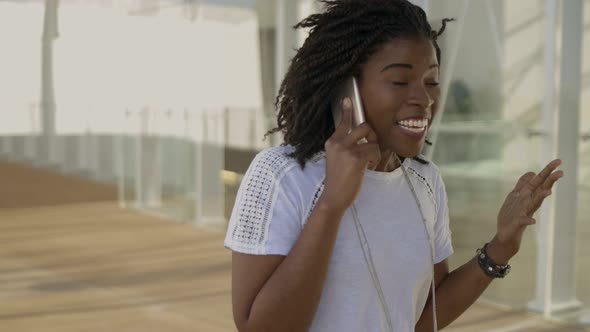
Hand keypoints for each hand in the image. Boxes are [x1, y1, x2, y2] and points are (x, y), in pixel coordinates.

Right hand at [319, 98, 380, 212]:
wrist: (333, 197)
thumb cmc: (338, 180)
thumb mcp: (336, 159)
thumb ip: (345, 147)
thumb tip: (362, 138)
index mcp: (332, 142)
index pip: (342, 123)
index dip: (347, 111)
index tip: (347, 100)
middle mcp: (337, 143)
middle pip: (363, 127)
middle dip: (372, 136)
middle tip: (371, 148)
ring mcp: (347, 150)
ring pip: (372, 141)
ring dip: (374, 152)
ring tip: (368, 162)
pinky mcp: (356, 158)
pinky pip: (375, 152)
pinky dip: (375, 160)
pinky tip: (368, 168)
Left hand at [493, 159, 563, 258]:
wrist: (505, 233)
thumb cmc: (511, 214)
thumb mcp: (514, 196)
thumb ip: (522, 184)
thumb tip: (531, 172)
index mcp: (528, 195)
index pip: (539, 181)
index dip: (547, 171)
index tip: (558, 161)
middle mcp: (529, 203)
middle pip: (541, 190)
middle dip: (549, 181)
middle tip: (561, 172)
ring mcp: (524, 212)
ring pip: (535, 203)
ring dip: (541, 198)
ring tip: (548, 192)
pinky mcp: (518, 223)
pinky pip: (523, 221)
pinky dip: (527, 221)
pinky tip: (532, 221)